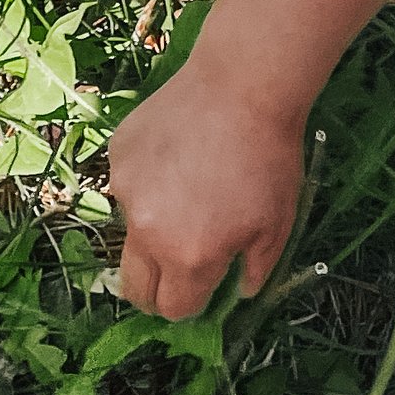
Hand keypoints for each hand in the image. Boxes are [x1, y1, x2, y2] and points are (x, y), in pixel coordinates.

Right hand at [108, 62, 303, 320]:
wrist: (242, 85)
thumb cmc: (269, 161)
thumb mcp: (277, 226)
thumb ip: (254, 270)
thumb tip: (241, 290)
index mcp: (188, 258)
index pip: (172, 309)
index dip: (189, 305)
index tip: (200, 289)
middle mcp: (147, 231)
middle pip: (134, 286)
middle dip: (154, 289)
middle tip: (177, 267)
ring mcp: (125, 189)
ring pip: (130, 229)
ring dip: (151, 226)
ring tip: (187, 186)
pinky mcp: (117, 153)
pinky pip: (127, 184)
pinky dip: (146, 181)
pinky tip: (177, 152)